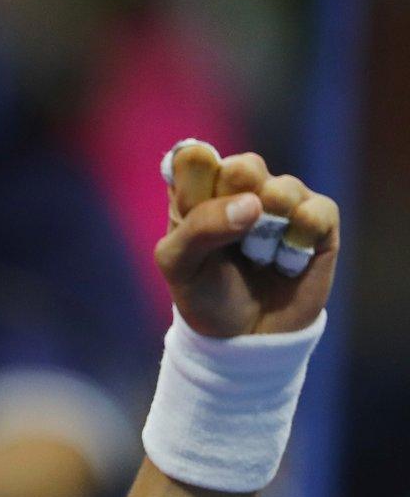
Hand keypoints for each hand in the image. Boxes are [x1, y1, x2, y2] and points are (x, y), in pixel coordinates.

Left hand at [157, 143, 339, 338]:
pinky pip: (316, 212)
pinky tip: (285, 263)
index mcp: (197, 193)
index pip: (194, 159)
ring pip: (283, 189)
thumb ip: (199, 228)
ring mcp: (282, 204)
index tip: (194, 202)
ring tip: (257, 257)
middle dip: (237, 200)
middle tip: (235, 226)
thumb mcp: (179, 266)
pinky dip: (298, 239)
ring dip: (267, 227)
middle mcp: (241, 190)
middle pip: (244, 165)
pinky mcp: (318, 223)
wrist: (242, 338)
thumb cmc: (204, 294)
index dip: (197, 175)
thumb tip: (255, 203)